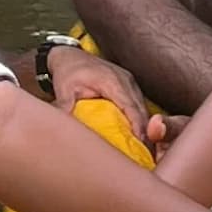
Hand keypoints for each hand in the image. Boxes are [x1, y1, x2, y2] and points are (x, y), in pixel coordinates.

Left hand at [30, 35, 170, 153]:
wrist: (70, 55)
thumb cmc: (68, 72)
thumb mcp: (64, 90)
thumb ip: (67, 108)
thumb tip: (67, 131)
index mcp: (113, 82)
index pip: (131, 107)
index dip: (138, 127)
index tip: (141, 145)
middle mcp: (126, 80)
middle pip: (142, 110)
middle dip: (146, 132)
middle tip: (147, 155)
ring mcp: (129, 82)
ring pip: (143, 107)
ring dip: (146, 127)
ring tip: (146, 150)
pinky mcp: (129, 85)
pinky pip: (139, 104)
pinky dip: (140, 120)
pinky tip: (139, 136)